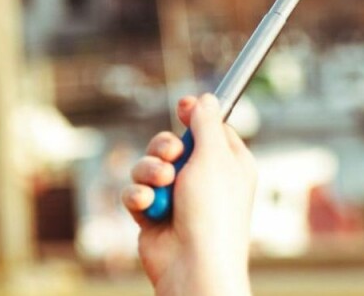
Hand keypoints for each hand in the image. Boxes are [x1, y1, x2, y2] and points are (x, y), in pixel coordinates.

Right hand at [122, 94, 256, 295]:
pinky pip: (136, 192)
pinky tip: (148, 206)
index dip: (194, 116)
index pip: (210, 129)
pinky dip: (139, 196)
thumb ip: (206, 123)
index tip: (183, 106)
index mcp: (228, 164)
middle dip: (163, 147)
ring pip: (148, 166)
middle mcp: (203, 179)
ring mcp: (177, 198)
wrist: (193, 265)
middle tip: (172, 155)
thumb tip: (206, 98)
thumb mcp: (214, 157)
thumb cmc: (212, 213)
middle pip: (172, 143)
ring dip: (149, 172)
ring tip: (161, 186)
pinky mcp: (153, 215)